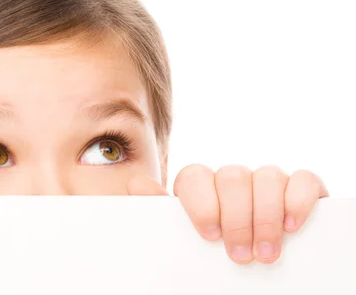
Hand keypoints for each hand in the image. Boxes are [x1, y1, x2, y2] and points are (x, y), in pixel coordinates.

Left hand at [172, 164, 327, 263]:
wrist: (251, 261)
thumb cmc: (211, 248)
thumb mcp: (183, 235)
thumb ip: (159, 212)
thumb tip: (136, 185)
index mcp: (200, 186)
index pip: (194, 175)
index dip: (202, 203)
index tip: (209, 236)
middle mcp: (232, 179)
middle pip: (232, 177)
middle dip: (237, 219)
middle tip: (239, 257)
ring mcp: (265, 180)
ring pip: (266, 175)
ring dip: (266, 217)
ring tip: (266, 253)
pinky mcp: (299, 187)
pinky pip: (301, 179)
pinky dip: (297, 200)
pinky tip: (292, 226)